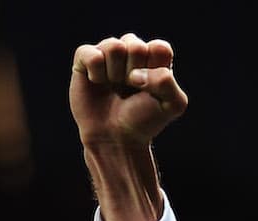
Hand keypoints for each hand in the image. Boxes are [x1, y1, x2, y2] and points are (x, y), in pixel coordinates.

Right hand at [70, 33, 186, 148]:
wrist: (116, 137)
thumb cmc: (145, 120)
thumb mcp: (172, 105)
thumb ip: (167, 82)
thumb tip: (135, 73)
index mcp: (156, 59)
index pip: (160, 48)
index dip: (155, 70)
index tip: (151, 88)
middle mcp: (131, 51)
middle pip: (136, 45)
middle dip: (135, 72)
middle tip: (131, 89)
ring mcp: (108, 54)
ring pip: (113, 46)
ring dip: (115, 73)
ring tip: (115, 87)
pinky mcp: (85, 59)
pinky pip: (91, 54)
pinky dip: (96, 73)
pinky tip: (97, 83)